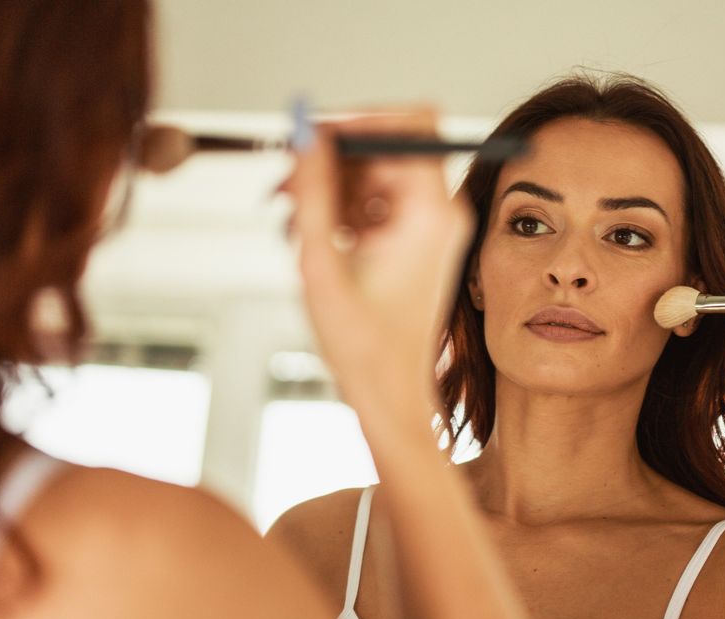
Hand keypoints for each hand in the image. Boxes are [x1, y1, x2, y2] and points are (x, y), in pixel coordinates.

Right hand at [286, 110, 472, 414]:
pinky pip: (375, 201)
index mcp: (430, 214)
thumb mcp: (321, 262)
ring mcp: (428, 227)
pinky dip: (340, 210)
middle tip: (286, 186)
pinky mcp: (414, 240)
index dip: (358, 119)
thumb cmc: (363, 346)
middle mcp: (439, 213)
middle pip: (386, 148)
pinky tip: (311, 237)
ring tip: (292, 222)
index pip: (410, 125)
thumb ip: (311, 192)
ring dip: (329, 188)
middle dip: (331, 160)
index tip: (313, 137)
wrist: (388, 394)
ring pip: (374, 174)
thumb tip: (304, 133)